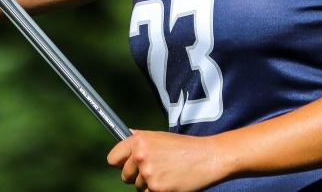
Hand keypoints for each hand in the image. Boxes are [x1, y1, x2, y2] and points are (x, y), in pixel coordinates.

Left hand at [106, 130, 230, 191]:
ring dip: (149, 185)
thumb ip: (140, 138)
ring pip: (138, 187)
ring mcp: (148, 173)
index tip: (125, 165)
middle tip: (154, 171)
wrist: (207, 157)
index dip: (120, 163)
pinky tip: (170, 182)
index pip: (113, 158)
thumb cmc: (185, 147)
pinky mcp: (157, 189)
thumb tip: (127, 135)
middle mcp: (140, 156)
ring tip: (166, 174)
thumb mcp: (160, 136)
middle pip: (125, 176)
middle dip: (136, 176)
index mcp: (138, 140)